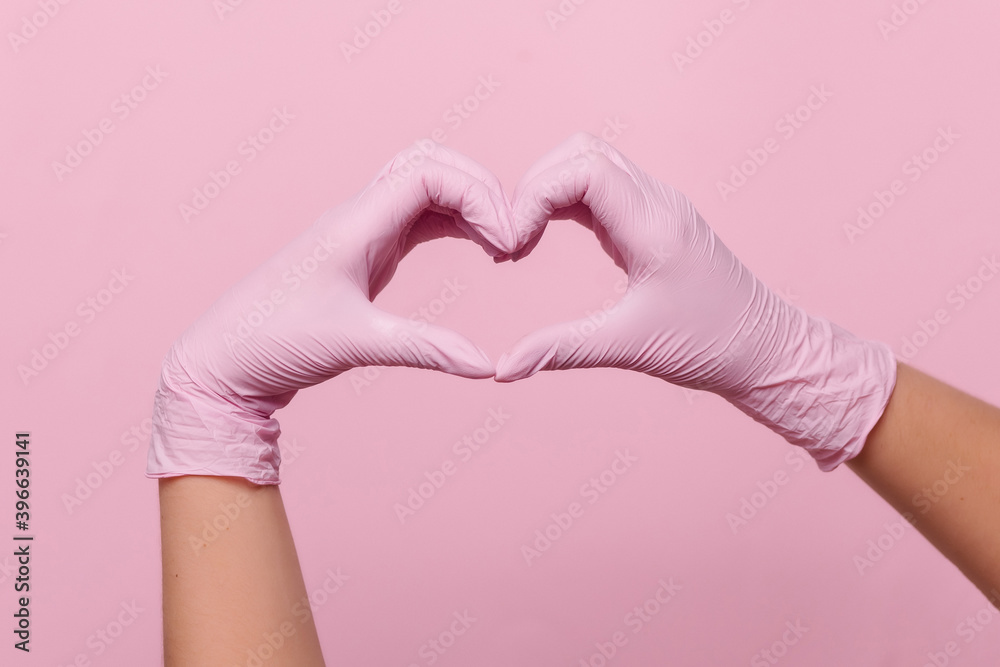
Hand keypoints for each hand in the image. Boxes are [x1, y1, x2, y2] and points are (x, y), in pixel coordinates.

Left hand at [148, 143, 515, 483]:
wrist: (226, 359)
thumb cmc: (275, 342)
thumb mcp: (354, 344)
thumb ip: (424, 349)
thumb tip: (485, 366)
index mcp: (354, 223)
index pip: (429, 173)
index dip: (478, 195)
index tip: (507, 241)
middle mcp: (359, 215)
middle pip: (433, 163)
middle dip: (482, 189)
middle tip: (512, 236)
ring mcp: (363, 230)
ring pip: (428, 186)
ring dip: (470, 203)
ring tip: (502, 244)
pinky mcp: (367, 251)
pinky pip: (420, 217)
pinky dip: (456, 222)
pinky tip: (478, 248)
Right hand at [496, 133, 895, 469]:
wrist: (764, 349)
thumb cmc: (709, 344)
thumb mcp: (629, 347)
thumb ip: (560, 350)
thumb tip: (502, 370)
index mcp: (654, 223)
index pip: (582, 168)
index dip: (535, 193)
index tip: (514, 242)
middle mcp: (657, 202)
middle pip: (581, 151)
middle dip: (535, 185)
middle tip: (512, 238)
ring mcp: (657, 207)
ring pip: (590, 163)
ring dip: (549, 190)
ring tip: (523, 238)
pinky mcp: (652, 221)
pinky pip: (601, 189)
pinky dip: (565, 202)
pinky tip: (546, 238)